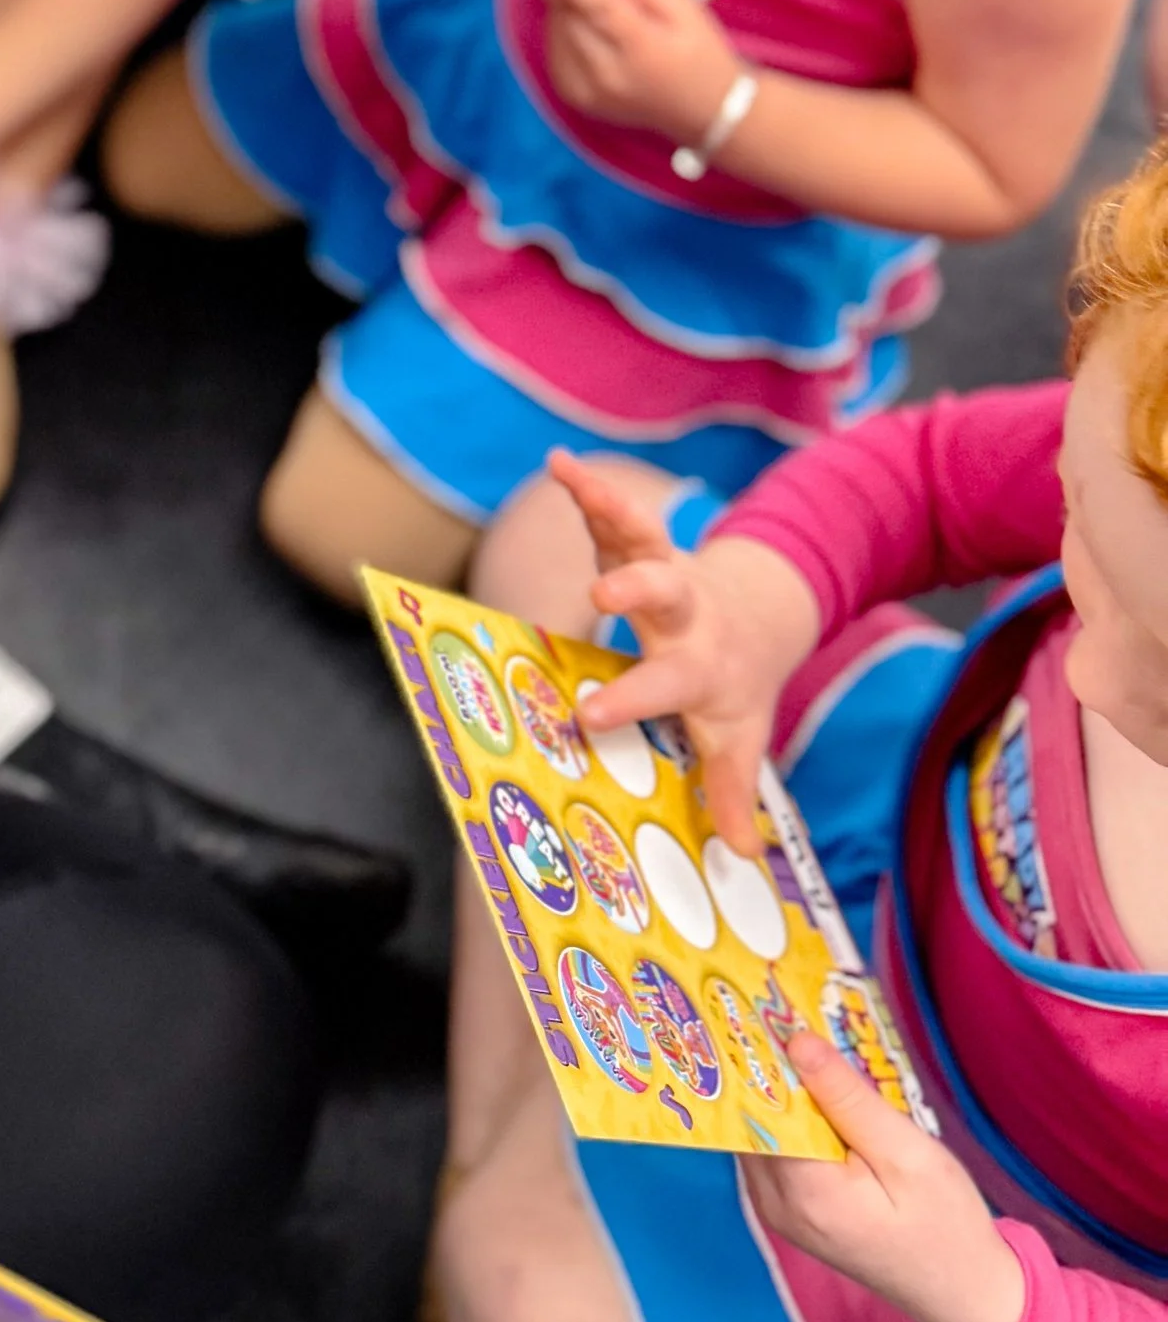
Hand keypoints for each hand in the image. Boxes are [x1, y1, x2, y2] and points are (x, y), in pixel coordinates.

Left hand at [538, 0, 742, 141]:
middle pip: (573, 20)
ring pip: (558, 34)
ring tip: (598, 14)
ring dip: (568, 12)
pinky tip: (587, 32)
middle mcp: (611, 76)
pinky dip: (562, 35)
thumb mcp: (688, 11)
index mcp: (645, 50)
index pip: (603, 10)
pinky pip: (554, 53)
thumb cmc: (699, 54)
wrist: (706, 113)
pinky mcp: (576, 98)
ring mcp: (590, 92)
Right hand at [547, 451, 818, 851]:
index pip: (667, 684)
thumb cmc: (735, 685)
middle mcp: (685, 612)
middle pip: (665, 594)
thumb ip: (732, 791)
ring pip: (642, 535)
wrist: (762, 615)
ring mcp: (665, 568)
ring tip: (575, 481)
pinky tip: (559, 463)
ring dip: (610, 508)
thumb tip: (746, 858)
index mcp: (701, 665)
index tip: (585, 716)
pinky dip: (589, 486)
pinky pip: (615, 510)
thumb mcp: (739, 738)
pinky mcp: (643, 542)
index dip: (630, 700)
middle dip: (636, 591)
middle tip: (602, 599)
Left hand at [748, 1029, 1026, 1321]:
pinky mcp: (788, 1208)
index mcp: (803, 1191)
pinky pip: (774, 1146)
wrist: (965, 1293)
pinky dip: (790, 1113)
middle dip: (765, 1061)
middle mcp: (773, 1202)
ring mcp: (775, 1209)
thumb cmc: (947, 1225)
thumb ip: (847, 1098)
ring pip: (759, 1127)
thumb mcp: (908, 1153)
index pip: (758, 1105)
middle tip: (780, 1002)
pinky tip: (814, 1083)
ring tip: (796, 1032)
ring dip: (778, 1084)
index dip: (758, 1051)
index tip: (762, 999)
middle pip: (751, 1114)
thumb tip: (795, 1040)